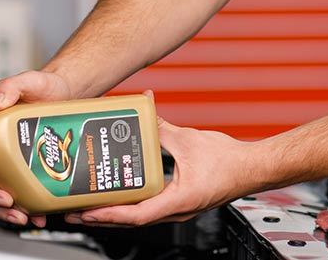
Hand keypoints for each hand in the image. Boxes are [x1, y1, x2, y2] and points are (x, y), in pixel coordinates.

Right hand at [0, 69, 73, 226]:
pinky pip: (17, 193)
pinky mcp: (22, 169)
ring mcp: (6, 159)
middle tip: (5, 199)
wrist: (67, 95)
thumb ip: (10, 86)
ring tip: (20, 213)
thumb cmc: (43, 87)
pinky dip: (23, 207)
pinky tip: (34, 213)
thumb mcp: (28, 80)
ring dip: (4, 207)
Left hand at [64, 117, 265, 225]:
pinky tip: (120, 192)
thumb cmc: (230, 163)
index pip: (134, 215)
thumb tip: (146, 107)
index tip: (85, 211)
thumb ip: (162, 126)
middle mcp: (175, 211)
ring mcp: (177, 209)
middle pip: (130, 220)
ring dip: (113, 211)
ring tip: (89, 203)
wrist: (253, 168)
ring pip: (138, 216)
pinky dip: (130, 202)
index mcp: (177, 201)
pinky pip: (149, 207)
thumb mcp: (188, 140)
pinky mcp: (179, 203)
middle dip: (99, 216)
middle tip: (74, 211)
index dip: (107, 214)